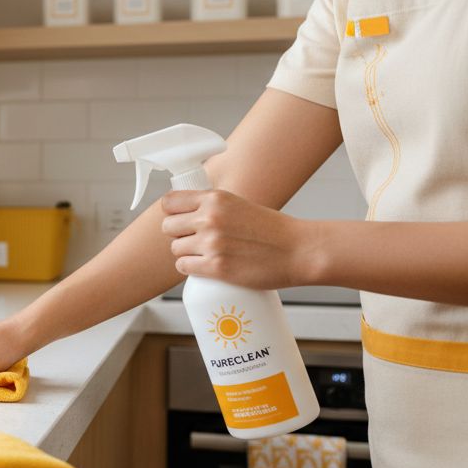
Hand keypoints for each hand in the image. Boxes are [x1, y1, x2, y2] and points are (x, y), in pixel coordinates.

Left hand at [160, 189, 322, 289]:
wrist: (299, 250)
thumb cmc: (273, 230)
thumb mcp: (239, 205)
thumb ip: (214, 207)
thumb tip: (187, 215)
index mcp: (215, 198)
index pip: (169, 202)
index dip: (172, 213)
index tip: (179, 220)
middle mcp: (210, 218)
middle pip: (168, 227)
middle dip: (178, 235)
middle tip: (194, 241)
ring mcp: (212, 243)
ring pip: (176, 249)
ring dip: (185, 254)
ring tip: (204, 255)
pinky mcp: (216, 267)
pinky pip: (183, 267)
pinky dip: (190, 268)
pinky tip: (203, 267)